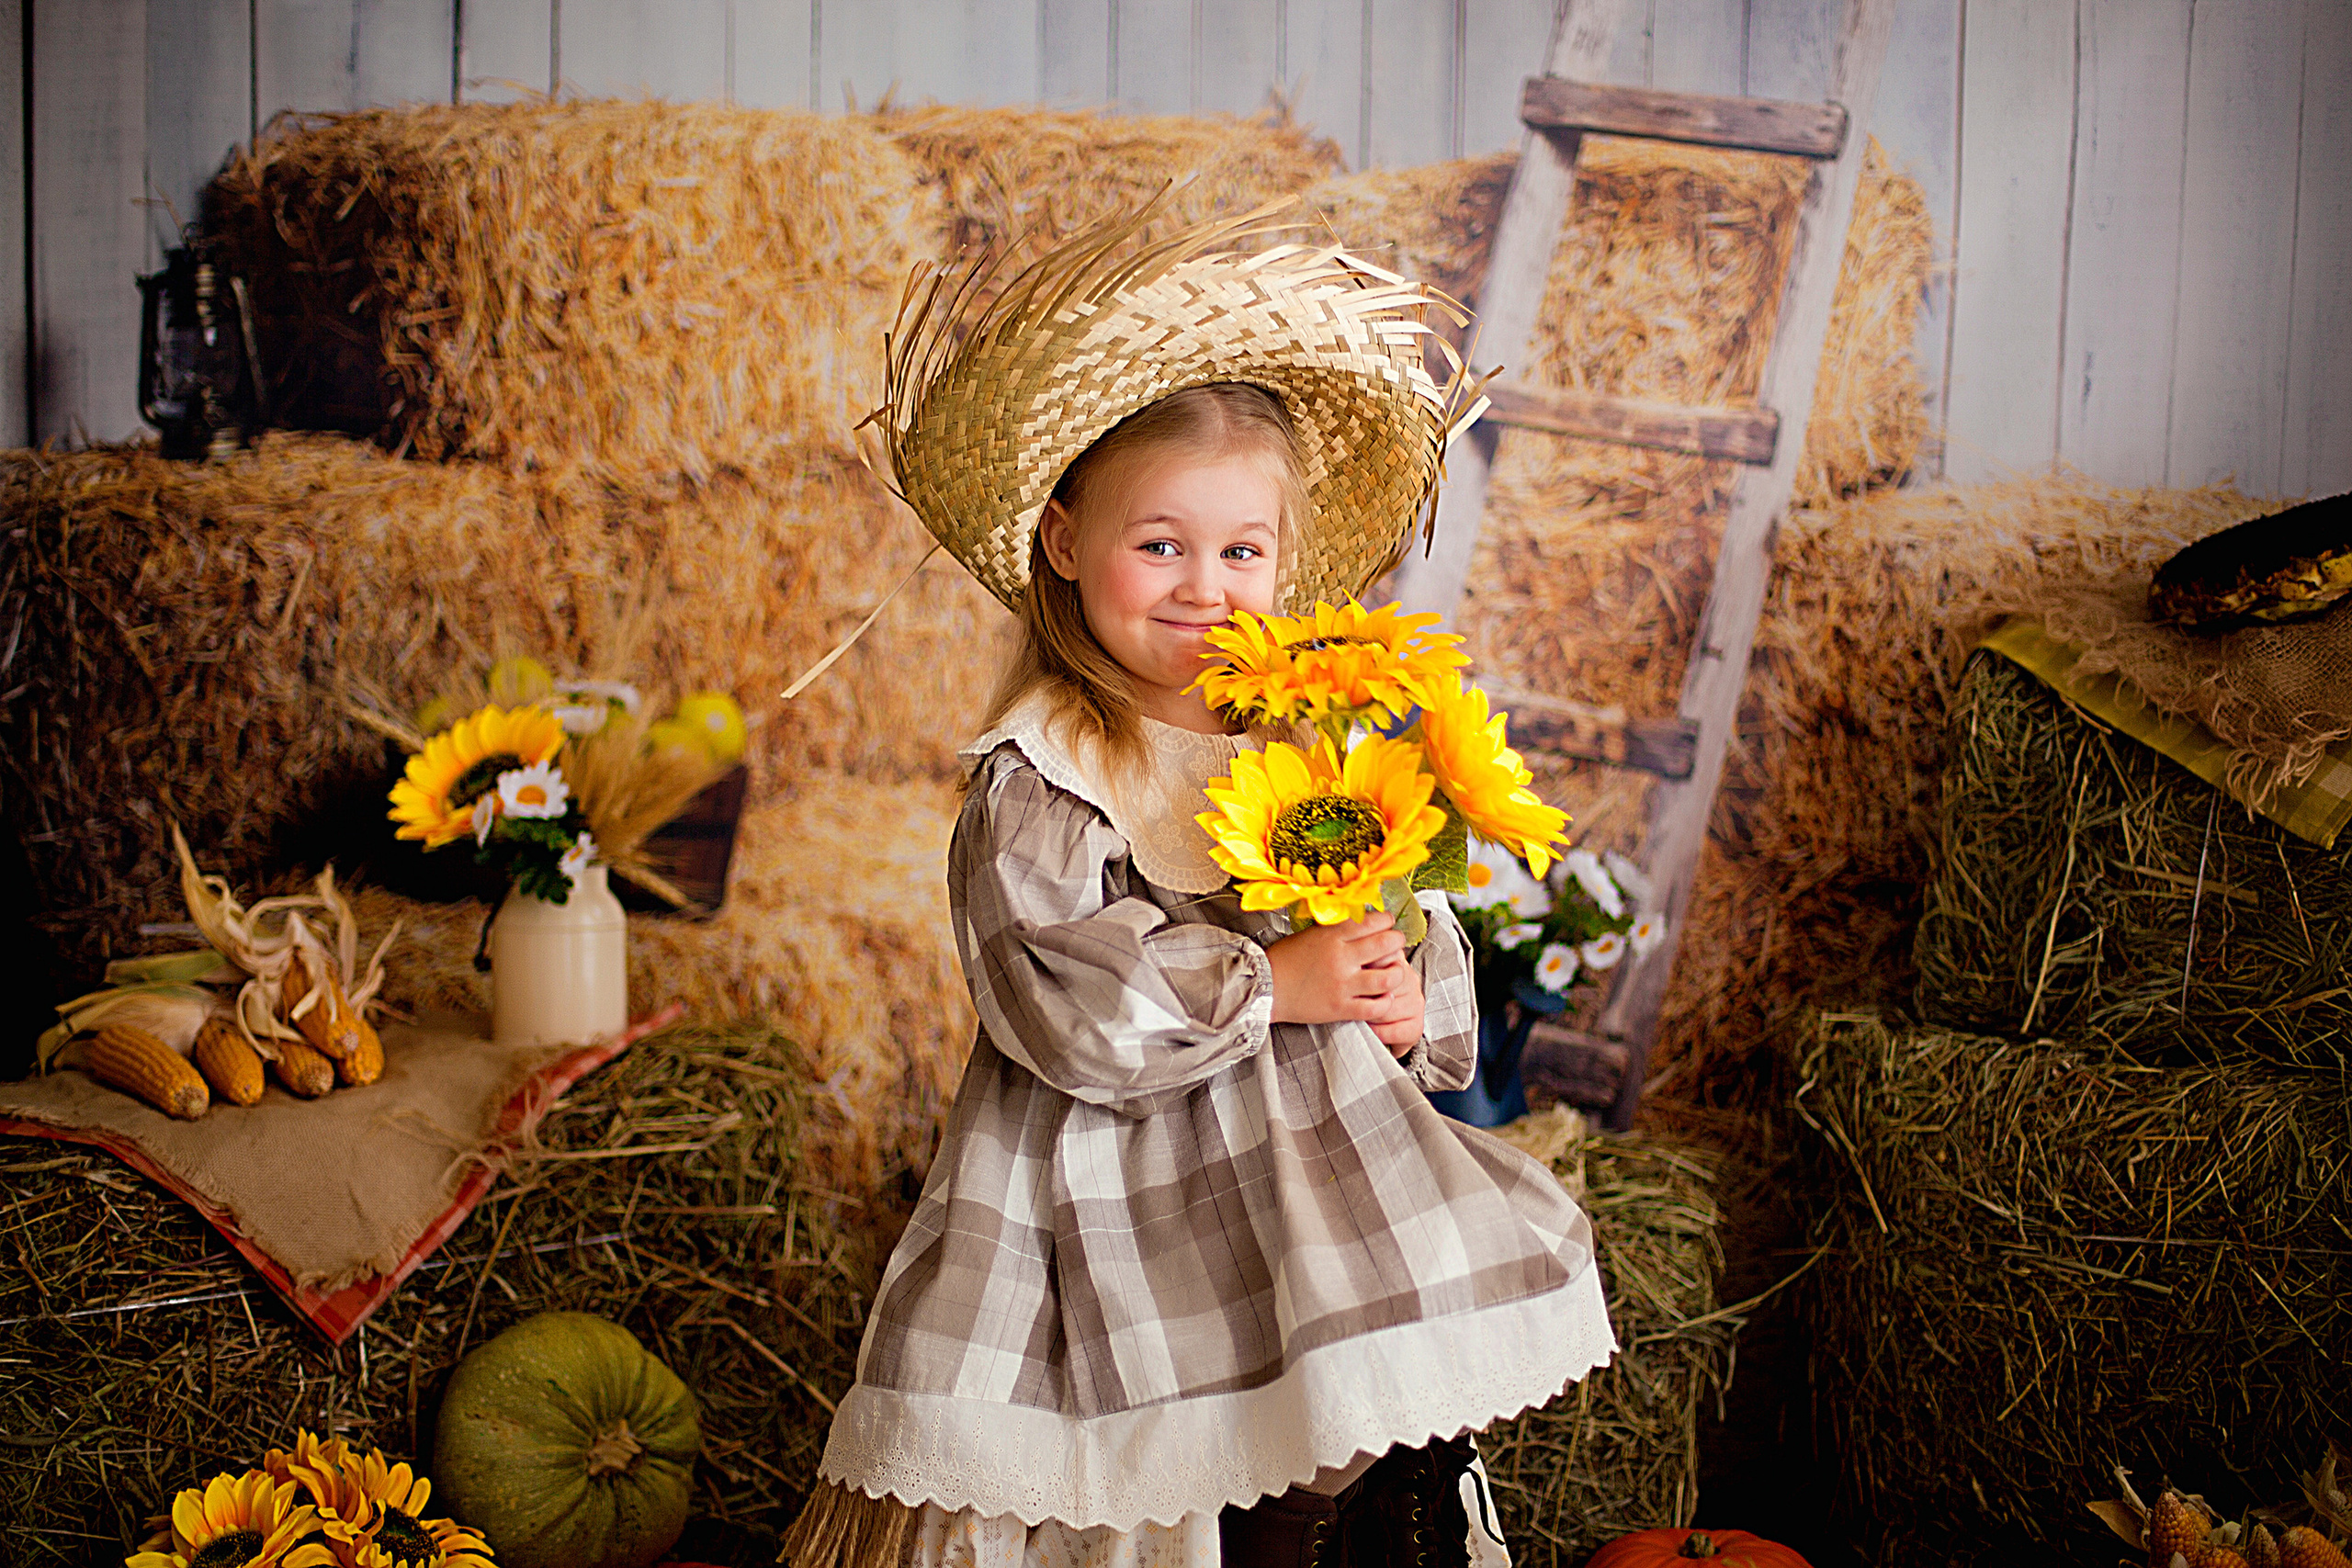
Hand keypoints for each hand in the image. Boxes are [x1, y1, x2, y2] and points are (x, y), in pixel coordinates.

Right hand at [1269, 914, 1417, 1053]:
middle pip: (1387, 944)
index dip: (1387, 921)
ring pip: (1388, 977)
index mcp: (1331, 936)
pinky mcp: (1341, 1008)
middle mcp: (1341, 958)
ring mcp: (1342, 984)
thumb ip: (1337, 930)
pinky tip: (1382, 997)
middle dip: (1398, 942)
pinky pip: (1376, 1007)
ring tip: (1393, 973)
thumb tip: (1365, 923)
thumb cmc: (1286, 960)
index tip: (1389, 923)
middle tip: (1396, 945)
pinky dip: (1385, 1002)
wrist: (1265, 988)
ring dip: (1396, 973)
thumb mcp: (1311, 935)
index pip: (1372, 921)